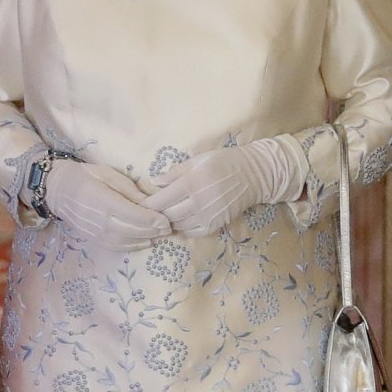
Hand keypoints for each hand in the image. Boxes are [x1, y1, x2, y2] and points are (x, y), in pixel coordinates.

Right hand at [46, 159, 170, 250]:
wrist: (58, 190)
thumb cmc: (86, 176)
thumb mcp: (109, 174)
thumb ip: (129, 189)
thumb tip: (150, 202)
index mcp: (104, 200)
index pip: (134, 215)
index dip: (152, 220)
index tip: (166, 220)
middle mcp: (100, 220)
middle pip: (133, 230)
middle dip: (153, 231)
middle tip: (169, 228)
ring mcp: (95, 232)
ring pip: (126, 241)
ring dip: (145, 239)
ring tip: (160, 235)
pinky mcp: (93, 239)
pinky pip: (116, 246)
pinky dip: (133, 246)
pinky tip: (145, 242)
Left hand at [146, 135, 306, 237]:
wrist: (253, 175)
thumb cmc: (223, 162)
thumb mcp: (197, 160)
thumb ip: (175, 172)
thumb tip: (153, 181)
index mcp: (192, 182)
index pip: (161, 200)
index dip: (146, 204)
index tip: (138, 204)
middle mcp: (199, 201)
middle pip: (167, 215)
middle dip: (154, 215)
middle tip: (145, 213)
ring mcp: (208, 215)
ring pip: (177, 226)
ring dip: (167, 222)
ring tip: (160, 218)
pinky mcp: (216, 224)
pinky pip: (192, 232)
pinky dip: (181, 229)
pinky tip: (177, 222)